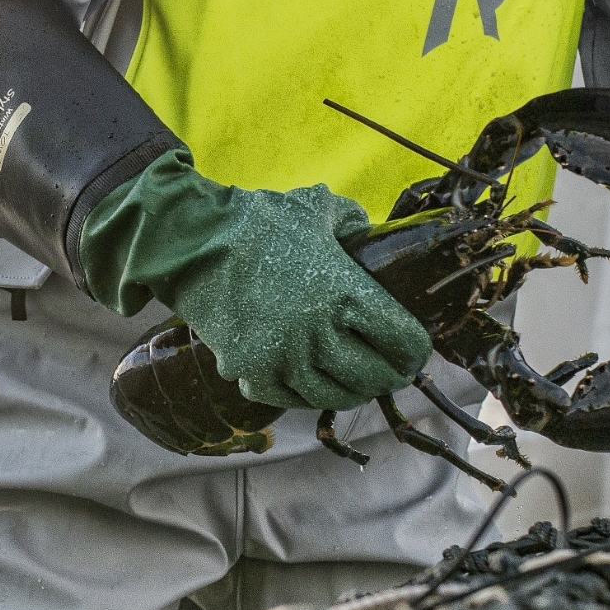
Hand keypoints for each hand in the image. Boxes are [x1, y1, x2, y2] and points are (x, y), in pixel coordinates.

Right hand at [78, 154, 431, 411]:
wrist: (193, 244)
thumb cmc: (259, 222)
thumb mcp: (318, 209)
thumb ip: (354, 223)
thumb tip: (374, 234)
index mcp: (346, 293)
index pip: (404, 342)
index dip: (416, 350)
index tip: (415, 351)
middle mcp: (319, 334)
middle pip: (375, 377)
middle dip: (390, 376)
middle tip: (393, 373)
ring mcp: (284, 360)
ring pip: (336, 396)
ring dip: (353, 392)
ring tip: (357, 384)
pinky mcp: (253, 376)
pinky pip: (293, 400)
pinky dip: (306, 393)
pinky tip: (312, 380)